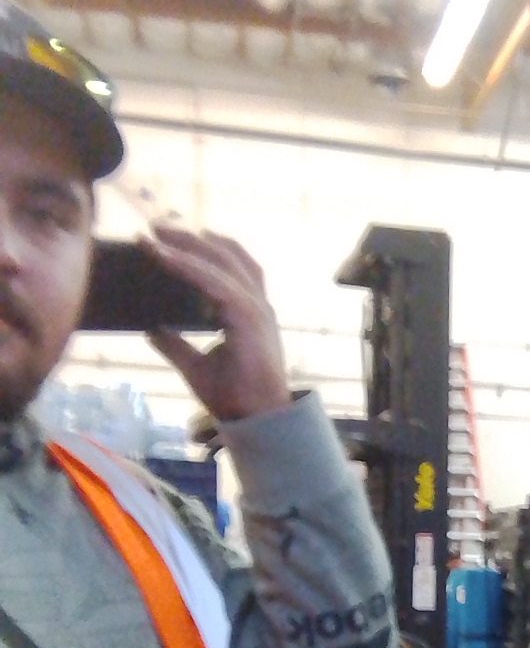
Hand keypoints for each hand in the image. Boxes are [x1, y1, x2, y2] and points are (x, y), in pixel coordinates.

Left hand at [145, 226, 291, 421]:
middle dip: (191, 238)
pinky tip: (165, 257)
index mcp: (249, 312)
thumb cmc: (236, 397)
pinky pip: (216, 283)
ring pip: (220, 264)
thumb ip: (177, 346)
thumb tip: (152, 330)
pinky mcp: (249, 318)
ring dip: (187, 245)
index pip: (228, 269)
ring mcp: (256, 309)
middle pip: (226, 256)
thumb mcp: (196, 366)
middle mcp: (257, 305)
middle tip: (157, 226)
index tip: (169, 238)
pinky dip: (188, 267)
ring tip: (157, 234)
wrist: (258, 420)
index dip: (201, 250)